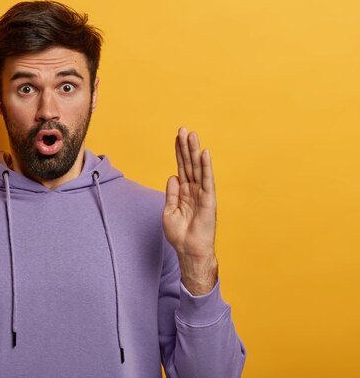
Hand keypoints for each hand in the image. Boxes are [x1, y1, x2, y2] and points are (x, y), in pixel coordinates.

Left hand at [163, 127, 217, 294]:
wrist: (189, 250)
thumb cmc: (179, 235)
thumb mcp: (169, 211)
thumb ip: (171, 193)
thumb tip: (173, 176)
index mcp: (184, 192)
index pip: (181, 167)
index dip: (179, 152)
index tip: (177, 137)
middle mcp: (194, 190)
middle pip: (189, 164)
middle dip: (186, 147)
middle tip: (183, 129)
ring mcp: (202, 193)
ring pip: (197, 168)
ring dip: (195, 151)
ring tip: (192, 134)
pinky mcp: (209, 200)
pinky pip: (207, 180)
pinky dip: (206, 167)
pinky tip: (204, 153)